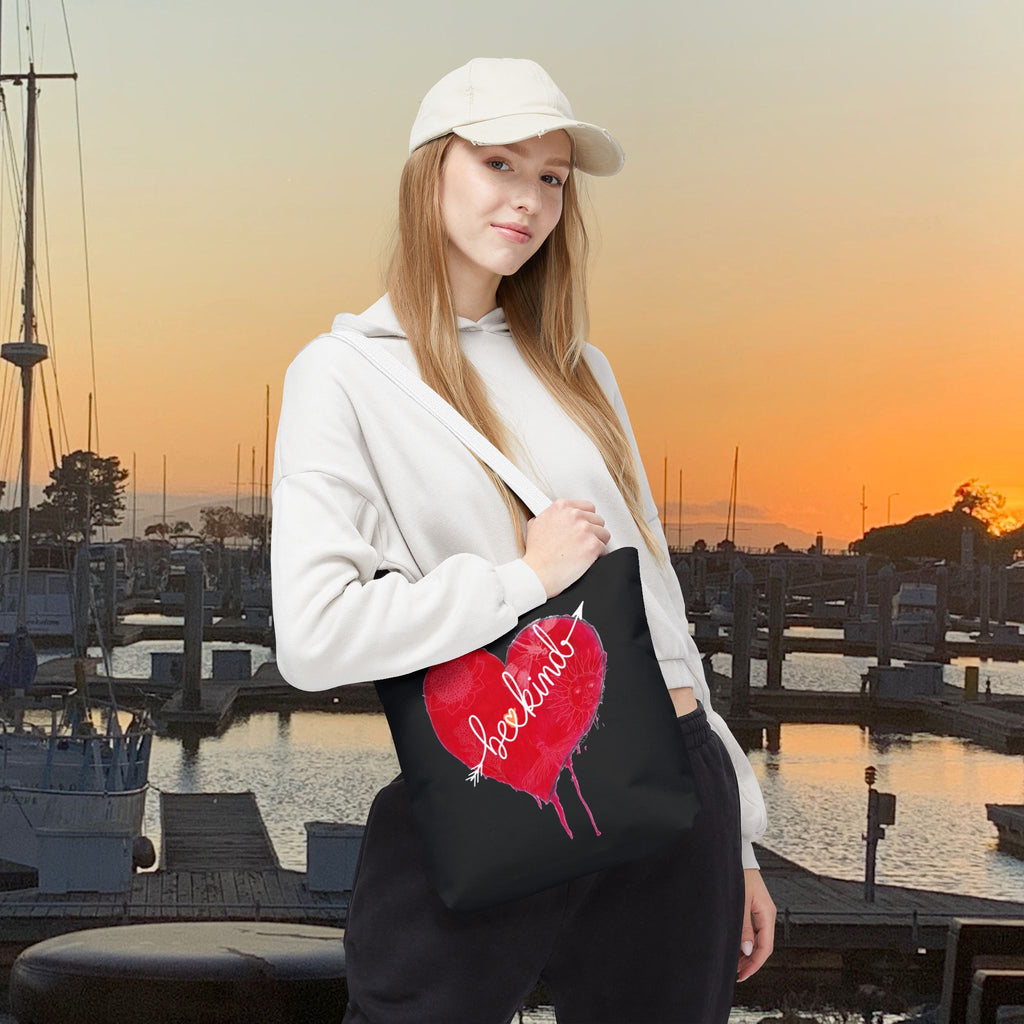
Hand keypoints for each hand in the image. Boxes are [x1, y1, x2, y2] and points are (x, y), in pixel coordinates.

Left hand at [737, 867, 774, 981]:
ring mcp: (761, 910)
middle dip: (750, 961)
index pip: (765, 947)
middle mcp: (766, 913)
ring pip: (757, 939)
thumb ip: (744, 926)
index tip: (742, 974)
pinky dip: (745, 941)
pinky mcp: (754, 906)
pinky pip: (753, 930)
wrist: (738, 855)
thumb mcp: (740, 901)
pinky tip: (736, 946)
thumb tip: (747, 950)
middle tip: (736, 973)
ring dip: (747, 952)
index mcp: (767, 913)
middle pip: (762, 945)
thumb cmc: (739, 873)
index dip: (754, 964)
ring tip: (734, 963)